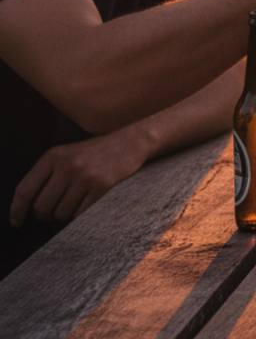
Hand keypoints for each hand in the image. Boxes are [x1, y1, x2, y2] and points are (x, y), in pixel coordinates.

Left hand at [10, 125, 151, 226]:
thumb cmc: (95, 153)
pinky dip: (82, 214)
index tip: (17, 222)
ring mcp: (85, 176)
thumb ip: (47, 174)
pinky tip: (89, 201)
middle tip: (55, 211)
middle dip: (47, 215)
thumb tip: (26, 208)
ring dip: (67, 214)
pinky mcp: (102, 186)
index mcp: (53, 156)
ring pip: (61, 214)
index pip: (24, 190)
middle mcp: (67, 165)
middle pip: (41, 208)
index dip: (17, 210)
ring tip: (78, 200)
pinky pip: (81, 215)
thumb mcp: (68, 154)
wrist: (130, 142)